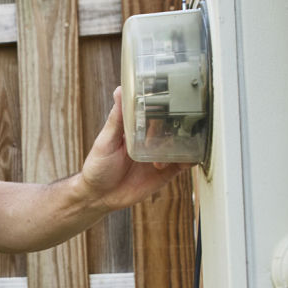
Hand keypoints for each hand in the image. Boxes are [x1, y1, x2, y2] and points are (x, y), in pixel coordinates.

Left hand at [76, 86, 187, 210]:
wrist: (100, 197)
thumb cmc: (98, 166)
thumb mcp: (106, 140)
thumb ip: (116, 118)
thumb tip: (120, 90)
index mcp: (136, 128)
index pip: (155, 111)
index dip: (164, 106)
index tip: (171, 102)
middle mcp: (151, 139)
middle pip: (172, 126)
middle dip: (177, 125)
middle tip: (171, 130)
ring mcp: (160, 155)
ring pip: (182, 143)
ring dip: (184, 143)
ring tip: (175, 148)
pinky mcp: (167, 171)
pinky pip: (184, 163)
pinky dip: (189, 159)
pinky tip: (186, 159)